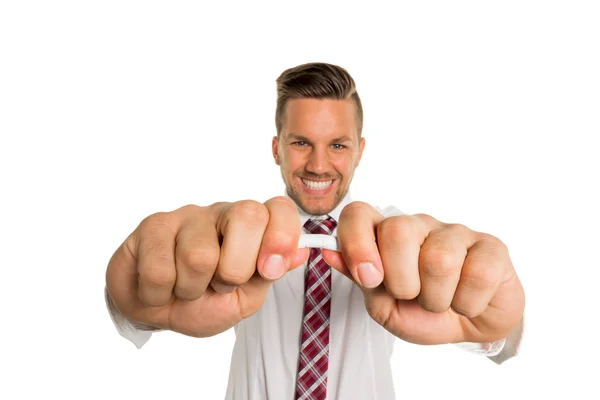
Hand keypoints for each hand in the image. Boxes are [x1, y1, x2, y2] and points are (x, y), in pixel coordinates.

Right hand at [105, 197, 308, 337]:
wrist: (156, 310)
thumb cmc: (206, 301)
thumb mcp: (245, 297)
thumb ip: (269, 274)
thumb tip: (302, 250)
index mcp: (252, 227)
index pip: (280, 208)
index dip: (282, 236)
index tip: (270, 270)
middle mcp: (222, 212)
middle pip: (248, 216)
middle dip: (236, 269)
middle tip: (220, 285)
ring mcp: (187, 215)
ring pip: (200, 255)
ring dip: (192, 289)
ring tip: (186, 288)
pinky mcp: (152, 226)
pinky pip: (161, 270)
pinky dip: (161, 294)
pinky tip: (161, 287)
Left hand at [322, 202, 524, 344]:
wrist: (468, 328)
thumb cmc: (421, 312)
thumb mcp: (383, 303)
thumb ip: (358, 277)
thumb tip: (327, 251)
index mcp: (385, 234)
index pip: (358, 214)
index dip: (356, 243)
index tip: (368, 278)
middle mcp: (418, 224)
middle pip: (397, 231)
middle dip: (401, 281)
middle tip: (412, 296)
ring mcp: (455, 231)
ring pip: (438, 258)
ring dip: (436, 298)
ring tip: (441, 301)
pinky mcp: (491, 246)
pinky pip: (476, 274)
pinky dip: (466, 303)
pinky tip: (466, 300)